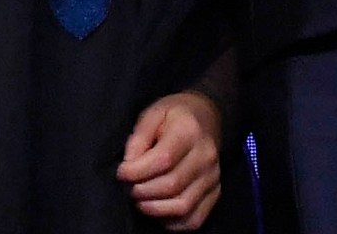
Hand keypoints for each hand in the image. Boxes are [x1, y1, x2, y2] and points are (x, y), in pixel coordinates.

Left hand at [116, 91, 222, 230]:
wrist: (206, 116)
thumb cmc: (174, 115)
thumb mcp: (152, 114)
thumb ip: (138, 138)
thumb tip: (128, 166)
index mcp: (189, 131)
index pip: (163, 160)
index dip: (137, 171)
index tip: (121, 172)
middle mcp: (206, 156)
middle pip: (171, 185)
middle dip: (142, 191)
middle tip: (128, 187)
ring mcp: (213, 177)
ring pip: (183, 206)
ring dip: (154, 209)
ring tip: (140, 200)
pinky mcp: (215, 192)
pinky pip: (194, 219)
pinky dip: (172, 223)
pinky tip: (157, 211)